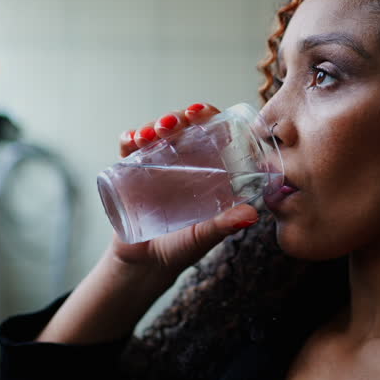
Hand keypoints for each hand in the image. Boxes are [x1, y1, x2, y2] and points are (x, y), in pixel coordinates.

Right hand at [107, 103, 259, 279]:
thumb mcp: (204, 237)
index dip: (207, 117)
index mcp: (207, 171)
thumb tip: (251, 215)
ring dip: (152, 126)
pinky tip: (130, 140)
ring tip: (149, 134)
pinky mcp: (131, 173)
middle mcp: (183, 163)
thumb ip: (224, 226)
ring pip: (156, 134)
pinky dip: (128, 140)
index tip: (200, 113)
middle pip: (182, 128)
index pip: (210, 134)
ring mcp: (156, 166)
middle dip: (177, 118)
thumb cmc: (182, 249)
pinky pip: (129, 150)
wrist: (145, 266)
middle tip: (172, 124)